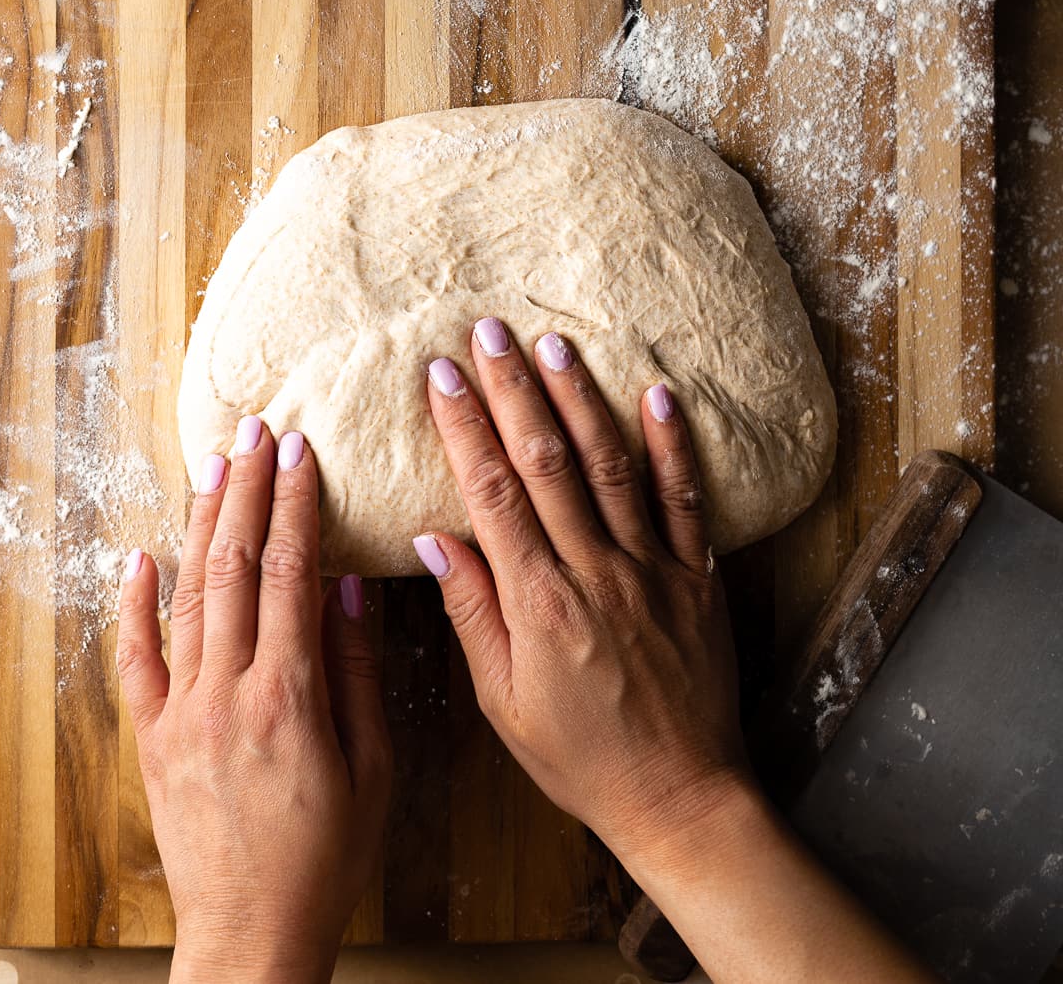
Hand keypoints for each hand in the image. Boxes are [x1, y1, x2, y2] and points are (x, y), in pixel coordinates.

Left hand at [117, 421, 391, 983]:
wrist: (251, 931)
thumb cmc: (326, 857)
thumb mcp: (372, 765)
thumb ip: (357, 670)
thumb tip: (350, 586)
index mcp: (289, 696)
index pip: (290, 573)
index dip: (295, 505)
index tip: (302, 452)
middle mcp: (226, 692)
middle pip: (233, 566)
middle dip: (247, 490)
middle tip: (257, 432)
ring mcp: (181, 712)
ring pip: (187, 595)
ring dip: (201, 523)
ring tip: (214, 465)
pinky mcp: (154, 737)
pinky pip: (136, 658)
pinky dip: (134, 603)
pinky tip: (139, 555)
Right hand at [415, 319, 748, 869]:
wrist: (679, 796)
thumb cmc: (580, 757)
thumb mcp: (503, 701)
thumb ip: (471, 612)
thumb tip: (433, 537)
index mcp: (540, 602)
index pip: (493, 493)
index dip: (465, 428)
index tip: (442, 376)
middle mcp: (595, 571)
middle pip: (547, 462)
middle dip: (513, 391)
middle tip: (488, 332)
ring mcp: (651, 569)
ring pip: (611, 466)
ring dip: (580, 401)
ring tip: (554, 346)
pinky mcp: (695, 576)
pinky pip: (684, 499)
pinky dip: (671, 444)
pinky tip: (655, 394)